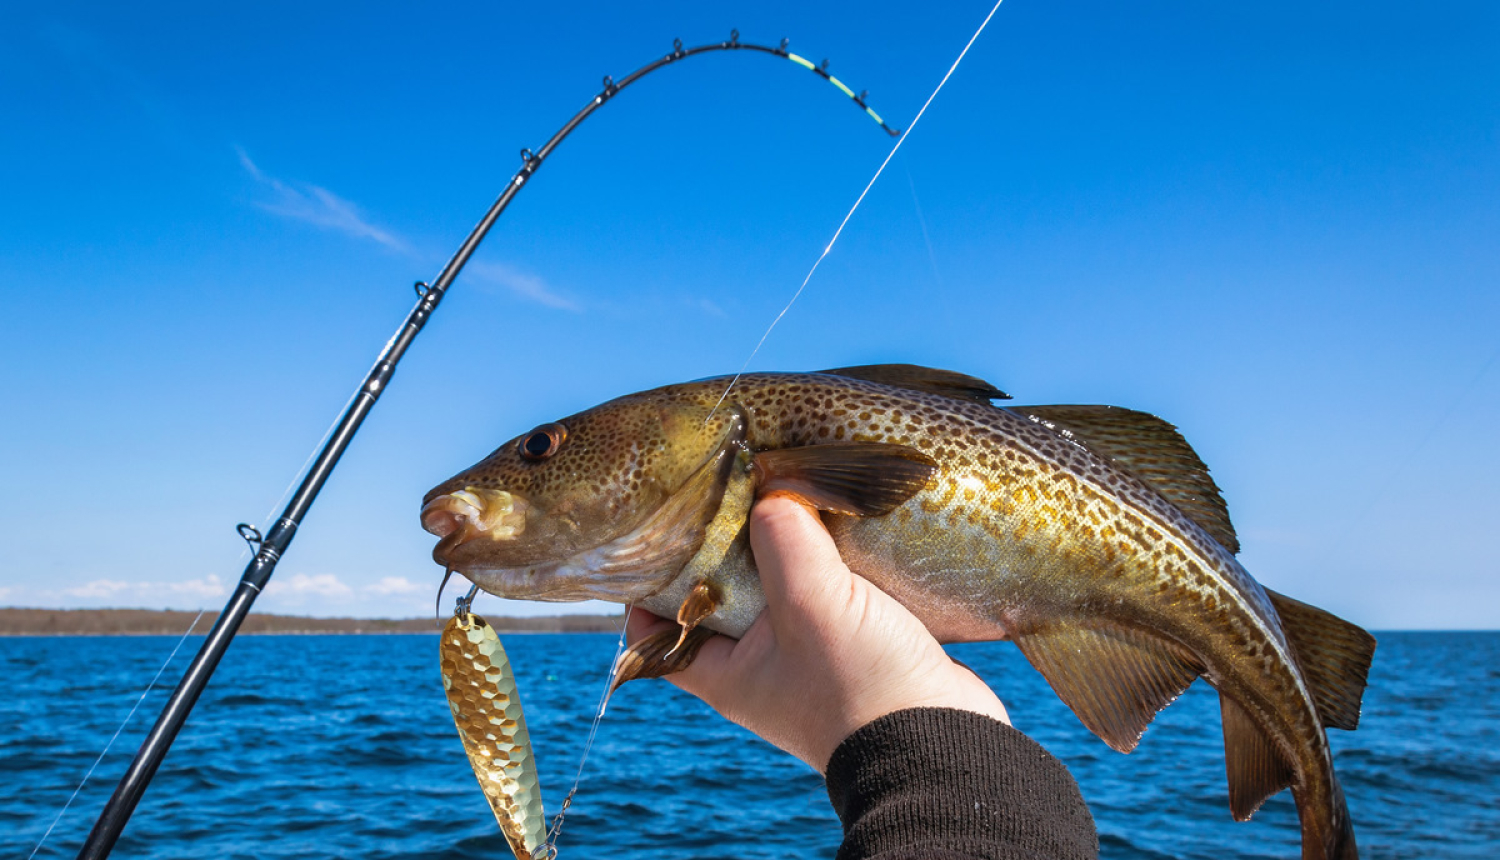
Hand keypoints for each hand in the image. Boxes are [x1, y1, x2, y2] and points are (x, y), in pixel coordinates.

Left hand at [625, 495, 1008, 772]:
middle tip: (732, 487)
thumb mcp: (810, 602)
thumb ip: (783, 540)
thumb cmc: (862, 686)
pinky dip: (832, 559)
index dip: (651, 583)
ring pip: (782, 586)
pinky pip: (831, 592)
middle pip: (724, 593)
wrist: (946, 744)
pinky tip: (841, 519)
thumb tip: (771, 492)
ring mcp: (810, 657)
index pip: (659, 629)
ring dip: (788, 545)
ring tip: (787, 488)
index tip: (657, 530)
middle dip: (729, 543)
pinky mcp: (855, 645)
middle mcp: (761, 666)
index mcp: (728, 672)